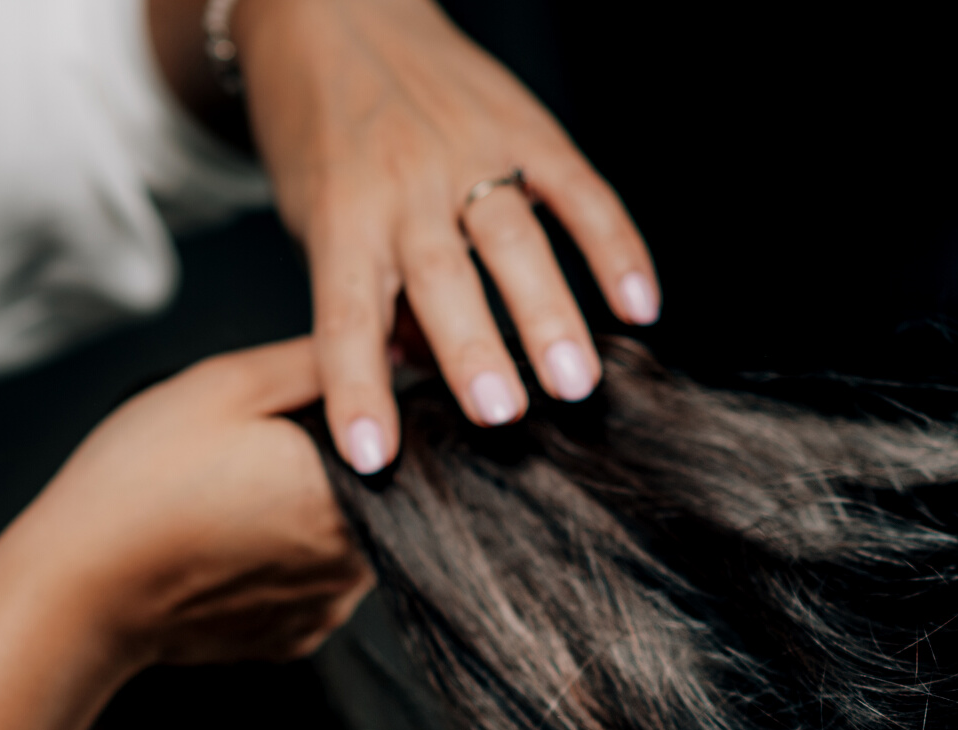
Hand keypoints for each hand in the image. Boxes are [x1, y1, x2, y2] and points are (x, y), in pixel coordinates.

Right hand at [6, 337, 369, 666]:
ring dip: (305, 516)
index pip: (401, 443)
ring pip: (343, 540)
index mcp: (354, 492)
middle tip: (250, 454)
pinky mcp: (297, 636)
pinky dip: (280, 562)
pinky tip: (228, 543)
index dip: (355, 419)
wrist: (80, 590)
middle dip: (327, 466)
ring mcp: (329, 607)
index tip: (301, 415)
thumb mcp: (228, 384)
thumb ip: (317, 363)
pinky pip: (309, 583)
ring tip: (232, 498)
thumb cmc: (141, 482)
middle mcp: (358, 561)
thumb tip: (380, 356)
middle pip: (376, 493)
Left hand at [221, 0, 657, 470]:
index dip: (358, 387)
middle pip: (442, 277)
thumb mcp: (316, 216)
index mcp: (342, 214)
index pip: (345, 315)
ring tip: (578, 381)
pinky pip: (578, 192)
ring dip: (548, 314)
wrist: (328, 10)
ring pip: (515, 239)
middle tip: (503, 416)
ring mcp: (470, 151)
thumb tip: (421, 374)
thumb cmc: (319, 132)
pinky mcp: (524, 127)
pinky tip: (641, 306)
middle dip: (472, 349)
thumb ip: (368, 294)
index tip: (373, 457)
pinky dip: (614, 248)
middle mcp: (405, 183)